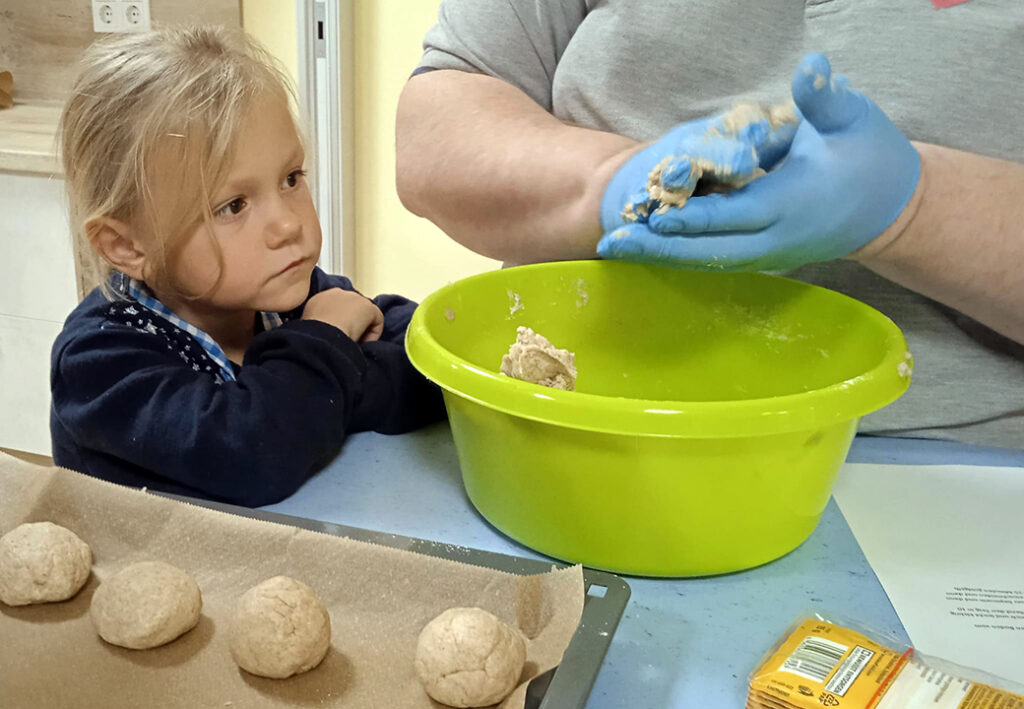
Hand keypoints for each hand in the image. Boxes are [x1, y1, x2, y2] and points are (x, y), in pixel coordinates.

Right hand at [302, 288, 383, 342]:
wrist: (321, 336)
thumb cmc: (313, 337)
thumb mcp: (309, 329)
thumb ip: (319, 326)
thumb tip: (327, 334)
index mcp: (319, 298)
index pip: (336, 307)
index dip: (340, 321)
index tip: (339, 335)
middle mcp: (337, 293)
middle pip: (351, 309)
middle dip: (352, 323)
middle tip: (348, 339)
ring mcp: (354, 298)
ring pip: (364, 316)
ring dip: (362, 330)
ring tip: (354, 343)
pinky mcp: (369, 307)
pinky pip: (377, 322)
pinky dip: (372, 335)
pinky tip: (362, 342)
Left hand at [598, 53, 920, 271]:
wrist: (892, 208)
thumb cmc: (872, 157)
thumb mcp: (854, 119)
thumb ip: (825, 97)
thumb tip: (811, 66)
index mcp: (793, 203)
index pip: (735, 214)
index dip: (694, 218)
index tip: (654, 217)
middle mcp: (776, 237)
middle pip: (709, 250)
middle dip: (659, 248)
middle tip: (611, 243)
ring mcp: (767, 253)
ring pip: (705, 261)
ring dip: (659, 257)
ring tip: (613, 249)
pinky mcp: (761, 256)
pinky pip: (712, 259)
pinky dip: (676, 256)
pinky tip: (643, 249)